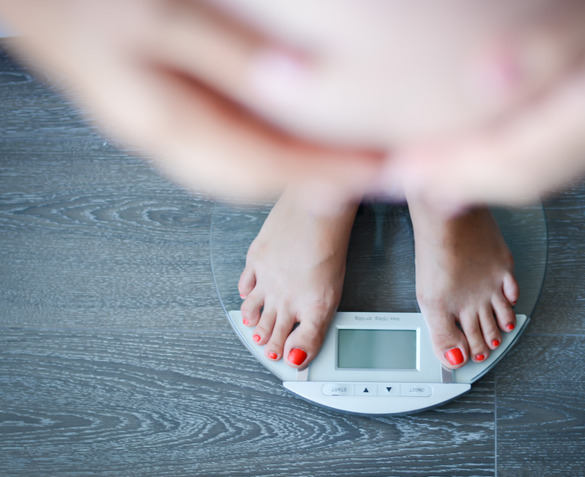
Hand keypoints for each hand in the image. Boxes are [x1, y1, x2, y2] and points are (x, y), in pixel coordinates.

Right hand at [0, 0, 380, 202]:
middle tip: (370, 172)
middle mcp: (171, 143)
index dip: (325, 172)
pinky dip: (271, 155)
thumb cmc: (93, 5)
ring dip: (298, 171)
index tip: (373, 171)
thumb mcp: (165, 20)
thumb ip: (229, 57)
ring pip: (247, 171)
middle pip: (260, 179)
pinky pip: (231, 152)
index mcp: (169, 125)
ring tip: (344, 163)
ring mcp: (168, 138)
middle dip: (318, 180)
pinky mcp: (171, 124)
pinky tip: (293, 142)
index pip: (266, 164)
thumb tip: (296, 82)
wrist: (40, 2)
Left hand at [382, 0, 584, 209]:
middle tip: (396, 178)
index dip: (450, 172)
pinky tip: (482, 146)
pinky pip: (542, 151)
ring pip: (527, 168)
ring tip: (427, 170)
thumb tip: (487, 79)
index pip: (509, 165)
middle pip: (513, 177)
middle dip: (454, 180)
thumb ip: (554, 48)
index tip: (397, 173)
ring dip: (474, 172)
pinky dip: (503, 155)